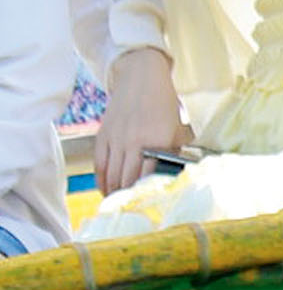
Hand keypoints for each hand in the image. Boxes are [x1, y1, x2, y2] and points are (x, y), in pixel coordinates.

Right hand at [98, 51, 188, 191]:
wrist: (140, 79)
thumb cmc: (164, 104)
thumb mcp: (176, 127)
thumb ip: (172, 151)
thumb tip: (171, 174)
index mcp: (156, 140)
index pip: (148, 175)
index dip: (146, 193)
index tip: (148, 205)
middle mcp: (134, 141)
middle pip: (127, 179)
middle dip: (129, 198)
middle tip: (133, 211)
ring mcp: (116, 139)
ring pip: (112, 175)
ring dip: (115, 193)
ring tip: (120, 205)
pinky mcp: (102, 136)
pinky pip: (100, 164)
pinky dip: (102, 180)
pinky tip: (106, 190)